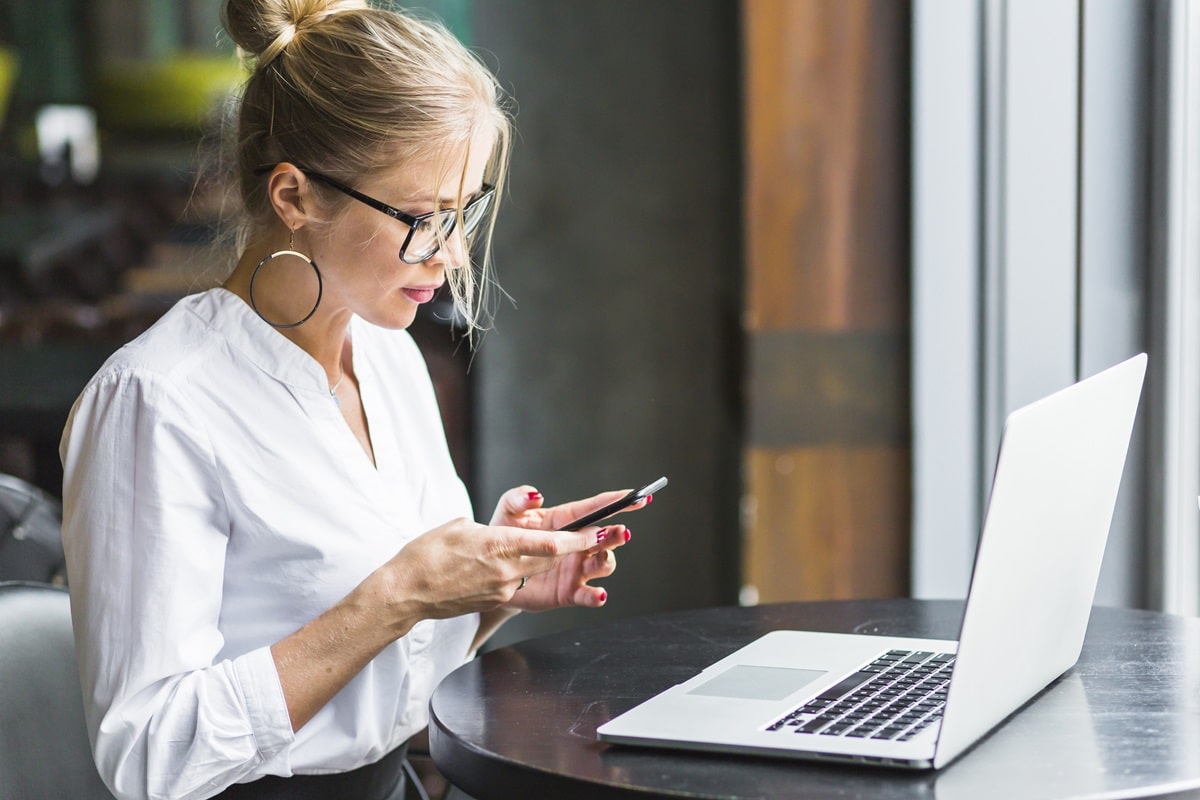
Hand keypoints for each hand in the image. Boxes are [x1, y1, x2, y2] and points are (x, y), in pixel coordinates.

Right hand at [377, 516, 597, 623]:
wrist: (404, 593)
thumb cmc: (426, 554)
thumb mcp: (459, 525)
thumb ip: (490, 527)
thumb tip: (503, 532)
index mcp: (499, 545)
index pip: (550, 544)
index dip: (579, 540)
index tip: (600, 532)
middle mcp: (506, 571)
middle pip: (552, 560)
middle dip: (574, 549)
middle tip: (597, 538)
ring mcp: (501, 590)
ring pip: (536, 572)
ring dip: (546, 561)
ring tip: (550, 549)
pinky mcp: (493, 601)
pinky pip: (516, 584)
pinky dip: (519, 572)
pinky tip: (505, 565)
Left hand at [488, 486, 645, 609]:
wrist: (493, 573)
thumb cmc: (504, 538)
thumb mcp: (508, 514)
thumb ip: (518, 499)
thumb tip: (535, 495)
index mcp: (566, 521)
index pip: (595, 508)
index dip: (617, 502)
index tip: (638, 496)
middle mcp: (577, 545)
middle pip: (605, 537)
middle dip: (616, 533)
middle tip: (620, 532)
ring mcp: (576, 568)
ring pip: (603, 564)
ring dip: (607, 559)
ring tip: (603, 556)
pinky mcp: (569, 592)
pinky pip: (588, 595)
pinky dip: (596, 596)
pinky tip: (599, 594)